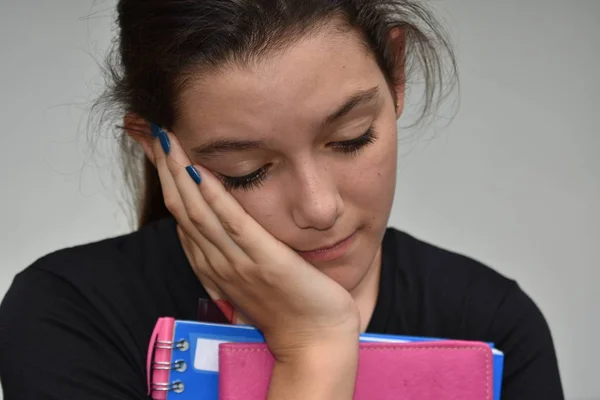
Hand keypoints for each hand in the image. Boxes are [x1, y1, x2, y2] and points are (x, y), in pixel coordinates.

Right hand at [151, 128, 359, 359]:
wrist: (314, 341)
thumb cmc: (288, 308)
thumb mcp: (251, 277)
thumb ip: (233, 250)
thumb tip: (221, 225)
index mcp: (214, 264)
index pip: (182, 216)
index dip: (168, 181)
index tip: (162, 149)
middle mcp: (218, 262)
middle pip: (182, 209)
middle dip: (167, 169)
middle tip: (157, 133)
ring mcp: (239, 263)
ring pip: (199, 213)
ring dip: (181, 175)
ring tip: (170, 140)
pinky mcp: (265, 262)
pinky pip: (234, 225)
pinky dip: (215, 197)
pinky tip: (202, 172)